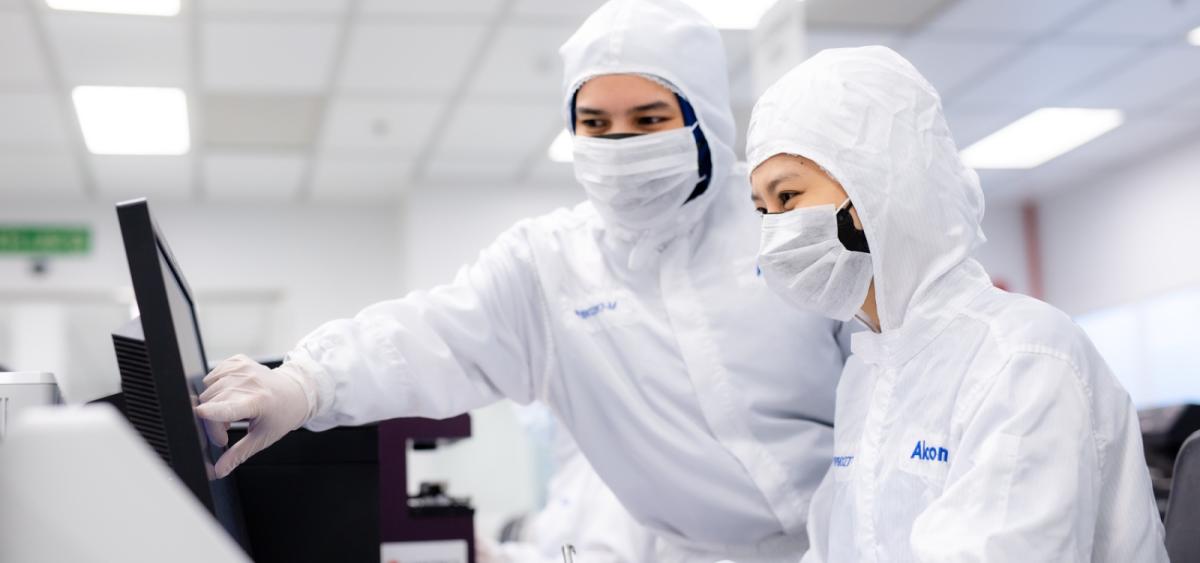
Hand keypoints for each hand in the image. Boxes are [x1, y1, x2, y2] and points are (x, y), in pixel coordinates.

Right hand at [195, 354, 314, 477]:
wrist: (295, 392)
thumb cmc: (282, 415)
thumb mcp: (262, 438)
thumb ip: (238, 454)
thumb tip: (219, 470)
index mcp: (257, 401)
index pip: (227, 406)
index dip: (210, 414)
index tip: (199, 418)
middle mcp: (249, 382)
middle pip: (211, 402)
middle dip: (212, 422)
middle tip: (226, 430)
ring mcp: (243, 369)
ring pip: (208, 389)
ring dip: (213, 405)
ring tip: (231, 413)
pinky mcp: (238, 361)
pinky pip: (213, 374)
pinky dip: (215, 387)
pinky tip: (229, 395)